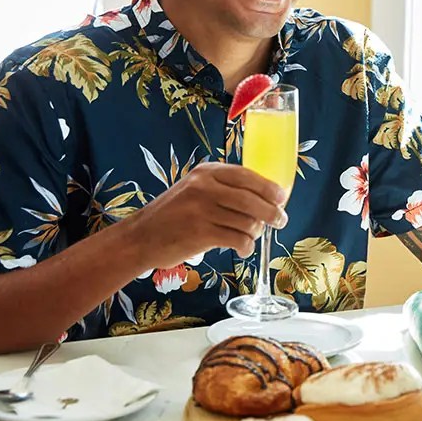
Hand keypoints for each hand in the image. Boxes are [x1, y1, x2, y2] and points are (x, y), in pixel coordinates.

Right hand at [127, 162, 287, 268]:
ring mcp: (202, 210)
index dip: (269, 188)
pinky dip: (246, 247)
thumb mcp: (195, 189)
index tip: (282, 197)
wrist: (139, 238)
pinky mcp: (201, 234)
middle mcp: (204, 187)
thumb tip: (265, 196)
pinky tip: (243, 249)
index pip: (247, 175)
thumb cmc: (173, 215)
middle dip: (272, 212)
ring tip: (250, 236)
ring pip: (248, 222)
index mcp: (206, 172)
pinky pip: (238, 240)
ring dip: (255, 232)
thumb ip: (224, 188)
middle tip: (280, 221)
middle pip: (253, 200)